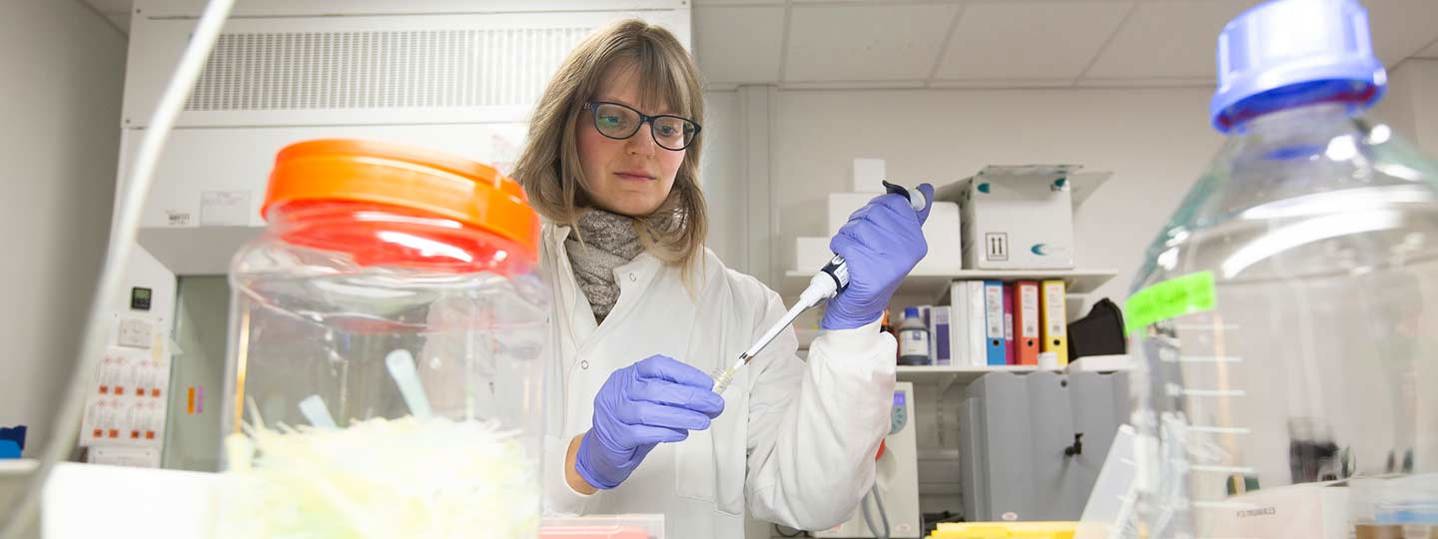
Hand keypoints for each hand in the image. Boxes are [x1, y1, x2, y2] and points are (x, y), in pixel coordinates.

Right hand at [574, 355, 724, 489]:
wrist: (603, 447)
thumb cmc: (631, 420)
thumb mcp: (650, 401)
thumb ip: (673, 396)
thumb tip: (708, 396)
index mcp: (630, 375)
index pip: (657, 366)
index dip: (684, 373)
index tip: (707, 384)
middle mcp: (620, 390)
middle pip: (656, 389)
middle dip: (690, 397)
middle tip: (713, 404)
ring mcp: (616, 412)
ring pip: (650, 411)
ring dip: (681, 416)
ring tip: (702, 421)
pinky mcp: (617, 435)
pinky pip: (643, 432)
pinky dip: (666, 432)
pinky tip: (681, 433)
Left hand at [821, 183, 933, 329]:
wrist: (861, 307)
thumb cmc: (876, 271)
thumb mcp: (898, 242)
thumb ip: (911, 215)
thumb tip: (926, 188)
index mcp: (916, 241)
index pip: (895, 203)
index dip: (878, 209)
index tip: (876, 224)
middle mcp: (906, 250)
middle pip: (874, 211)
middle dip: (861, 222)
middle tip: (863, 242)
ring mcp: (887, 260)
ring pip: (857, 226)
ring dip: (848, 237)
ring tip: (855, 253)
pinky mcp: (867, 269)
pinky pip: (844, 241)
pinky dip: (840, 247)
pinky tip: (846, 259)